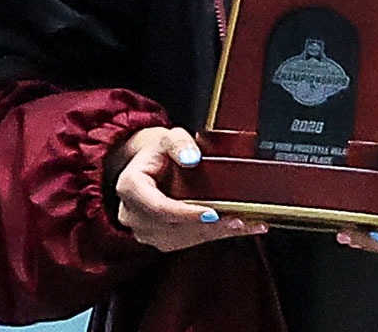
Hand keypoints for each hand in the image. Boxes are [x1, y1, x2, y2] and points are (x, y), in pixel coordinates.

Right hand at [110, 127, 265, 251]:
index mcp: (131, 187)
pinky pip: (187, 240)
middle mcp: (132, 213)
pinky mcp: (159, 237)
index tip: (212, 213)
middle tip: (240, 221)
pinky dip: (215, 234)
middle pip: (173, 227)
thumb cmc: (159, 151)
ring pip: (182, 238)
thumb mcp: (169, 137)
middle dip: (209, 226)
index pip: (158, 207)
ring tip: (247, 225)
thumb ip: (179, 143)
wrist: (150, 163)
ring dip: (216, 233)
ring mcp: (144, 229)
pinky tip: (241, 228)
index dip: (186, 213)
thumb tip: (192, 157)